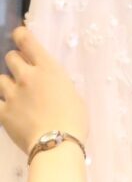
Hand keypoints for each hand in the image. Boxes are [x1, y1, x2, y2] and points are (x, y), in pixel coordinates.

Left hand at [0, 25, 88, 156]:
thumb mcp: (74, 96)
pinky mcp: (3, 112)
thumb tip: (51, 85)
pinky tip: (10, 111)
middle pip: (11, 57)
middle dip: (16, 63)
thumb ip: (58, 84)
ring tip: (16, 97)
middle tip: (23, 76)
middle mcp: (27, 76)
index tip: (21, 39)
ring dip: (7, 85)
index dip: (21, 36)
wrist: (57, 145)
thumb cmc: (74, 122)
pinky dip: (2, 105)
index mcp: (48, 69)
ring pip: (0, 79)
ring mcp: (12, 94)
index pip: (26, 40)